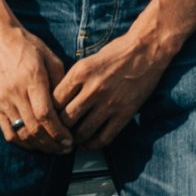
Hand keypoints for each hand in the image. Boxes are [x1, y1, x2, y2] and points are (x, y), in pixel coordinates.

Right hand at [0, 23, 73, 153]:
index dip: (58, 132)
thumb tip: (70, 104)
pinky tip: (35, 144)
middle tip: (66, 148)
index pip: (45, 115)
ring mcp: (3, 101)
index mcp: (32, 78)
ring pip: (22, 134)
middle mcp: (15, 92)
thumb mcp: (49, 57)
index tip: (70, 140)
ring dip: (39, 146)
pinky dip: (22, 142)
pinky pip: (8, 132)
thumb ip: (60, 81)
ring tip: (53, 148)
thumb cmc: (25, 44)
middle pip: (34, 129)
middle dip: (53, 143)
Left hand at [53, 31, 175, 150]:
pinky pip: (103, 138)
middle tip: (59, 132)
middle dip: (60, 129)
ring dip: (75, 139)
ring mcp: (109, 103)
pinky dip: (93, 144)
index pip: (54, 101)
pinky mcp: (124, 113)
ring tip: (73, 139)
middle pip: (65, 120)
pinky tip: (89, 142)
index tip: (50, 118)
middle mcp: (92, 89)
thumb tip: (58, 102)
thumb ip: (73, 81)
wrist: (146, 50)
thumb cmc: (116, 53)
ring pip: (82, 132)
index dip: (49, 113)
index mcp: (80, 73)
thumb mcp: (88, 61)